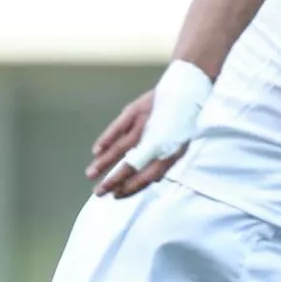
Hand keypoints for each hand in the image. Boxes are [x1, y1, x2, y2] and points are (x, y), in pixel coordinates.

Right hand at [94, 61, 211, 198]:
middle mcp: (157, 138)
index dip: (132, 187)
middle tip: (99, 193)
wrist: (189, 86)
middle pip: (132, 164)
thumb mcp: (184, 142)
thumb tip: (154, 180)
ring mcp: (145, 124)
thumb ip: (168, 160)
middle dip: (114, 180)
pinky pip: (117, 128)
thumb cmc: (186, 119)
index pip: (149, 175)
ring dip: (104, 162)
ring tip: (91, 175)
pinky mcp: (136, 110)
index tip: (117, 195)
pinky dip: (106, 139)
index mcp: (172, 151)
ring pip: (120, 147)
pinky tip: (97, 151)